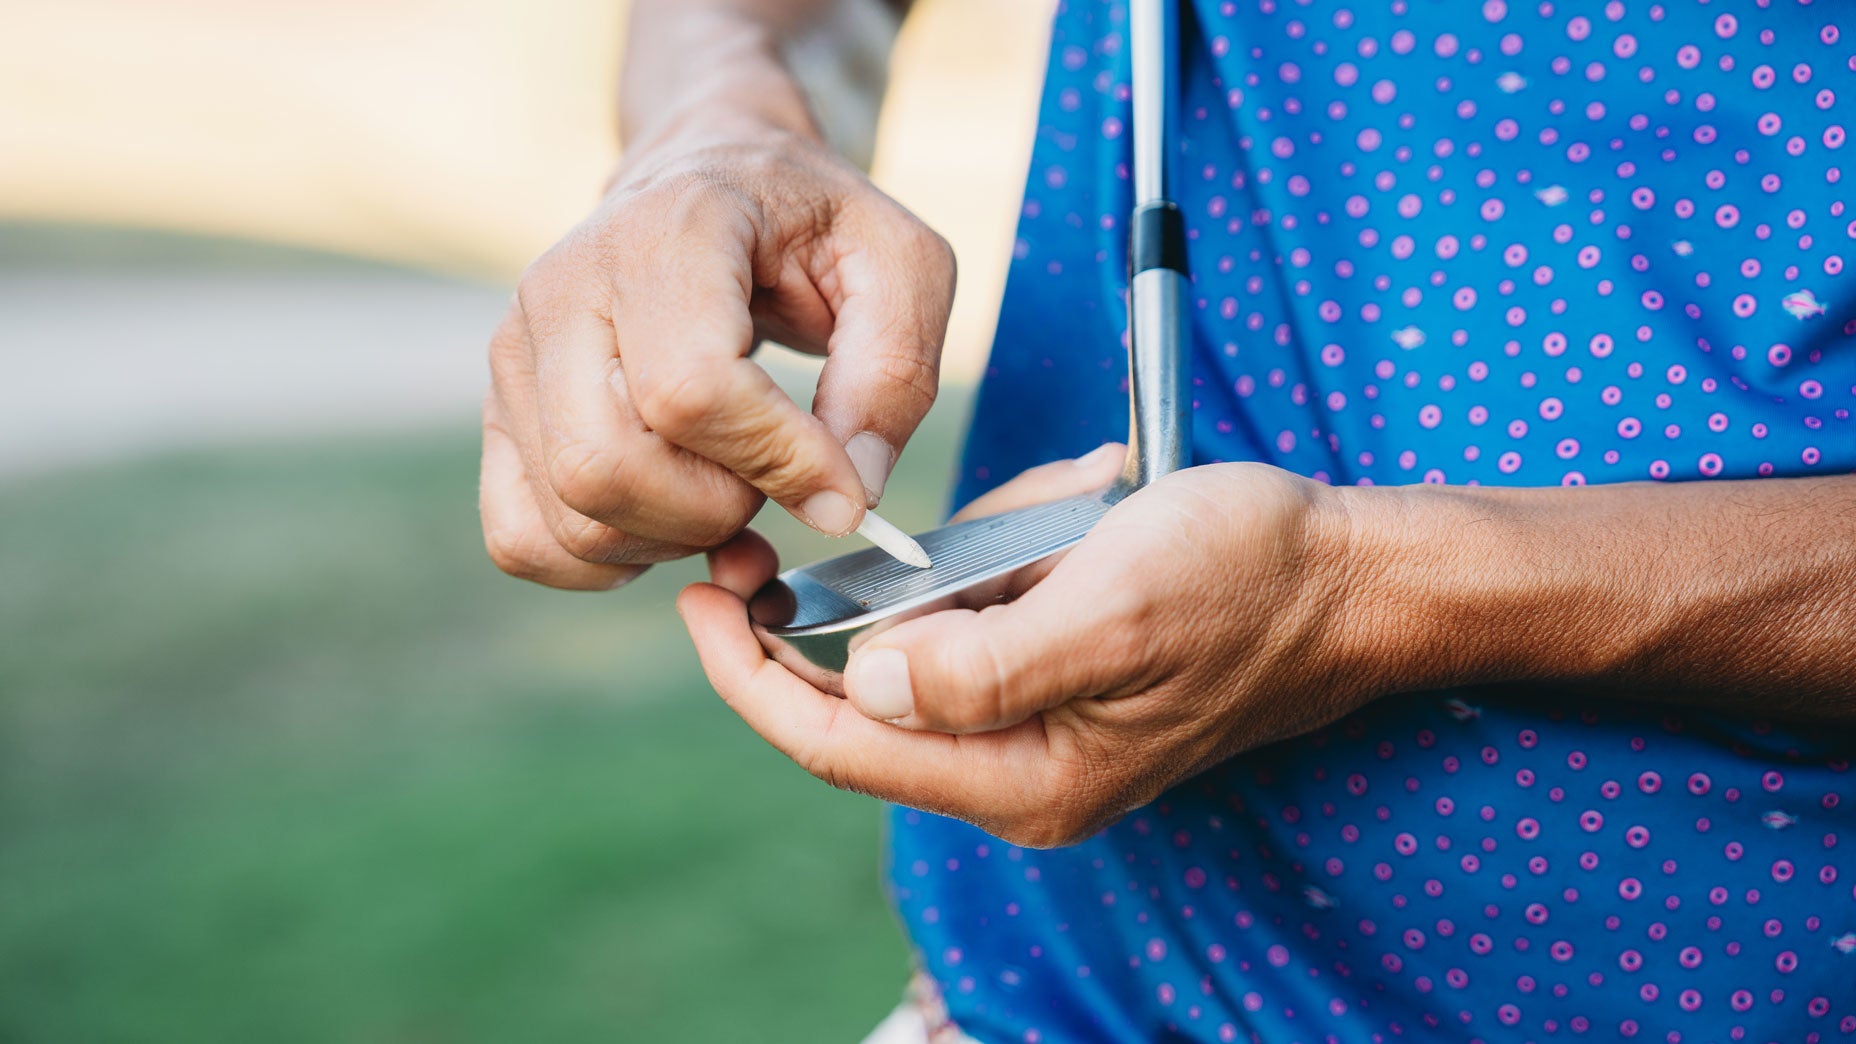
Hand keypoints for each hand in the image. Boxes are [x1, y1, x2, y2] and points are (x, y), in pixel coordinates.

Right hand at [480, 115, 954, 589]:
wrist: (711, 172)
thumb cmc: (813, 223)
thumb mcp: (901, 265)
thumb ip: (894, 377)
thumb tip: (848, 496)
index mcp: (667, 233)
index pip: (689, 390)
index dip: (776, 463)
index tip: (843, 488)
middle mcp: (564, 286)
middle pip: (605, 466)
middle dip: (715, 512)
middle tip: (776, 482)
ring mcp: (517, 351)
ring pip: (571, 514)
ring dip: (671, 540)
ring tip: (731, 491)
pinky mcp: (503, 409)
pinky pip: (525, 537)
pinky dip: (607, 560)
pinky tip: (669, 518)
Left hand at [678, 449, 1380, 847]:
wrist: (1348, 575)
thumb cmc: (1245, 583)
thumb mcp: (1111, 610)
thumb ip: (981, 666)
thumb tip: (858, 682)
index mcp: (1024, 778)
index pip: (840, 745)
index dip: (751, 681)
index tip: (699, 602)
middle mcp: (1019, 770)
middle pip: (863, 704)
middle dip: (834, 616)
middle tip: (790, 538)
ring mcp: (1038, 727)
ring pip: (922, 648)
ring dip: (951, 572)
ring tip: (1053, 514)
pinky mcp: (1056, 679)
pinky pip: (978, 619)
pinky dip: (994, 561)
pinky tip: (1068, 518)